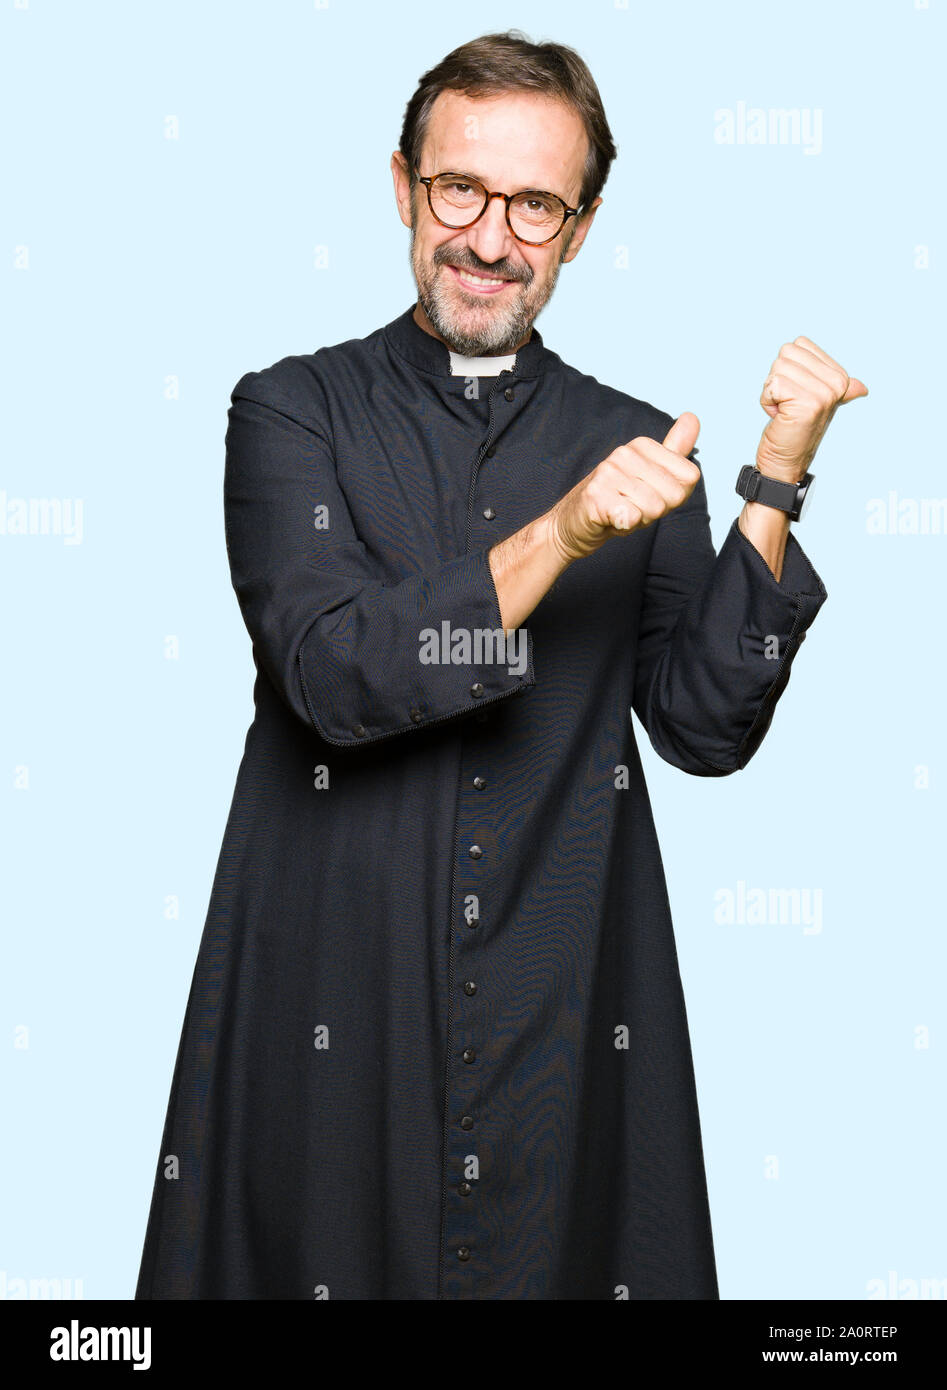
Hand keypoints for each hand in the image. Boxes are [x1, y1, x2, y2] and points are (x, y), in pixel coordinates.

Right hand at [549, 413, 701, 562]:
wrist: (573, 524)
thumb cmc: (615, 502)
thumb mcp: (651, 475)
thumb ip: (674, 450)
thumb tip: (692, 417)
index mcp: (643, 445)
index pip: (689, 478)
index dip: (673, 496)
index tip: (649, 495)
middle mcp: (625, 452)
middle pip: (674, 495)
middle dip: (657, 510)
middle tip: (632, 507)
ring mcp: (608, 472)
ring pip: (654, 508)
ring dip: (639, 520)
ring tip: (620, 512)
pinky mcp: (596, 495)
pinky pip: (632, 517)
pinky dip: (624, 526)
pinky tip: (610, 519)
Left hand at [756, 337, 867, 481]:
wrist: (786, 461)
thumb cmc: (796, 430)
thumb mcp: (816, 402)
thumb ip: (833, 385)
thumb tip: (861, 387)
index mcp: (839, 377)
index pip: (799, 345)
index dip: (788, 369)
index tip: (795, 394)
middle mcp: (836, 382)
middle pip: (786, 353)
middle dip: (778, 379)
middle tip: (788, 403)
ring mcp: (824, 393)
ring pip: (778, 368)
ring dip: (772, 391)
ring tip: (785, 410)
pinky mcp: (807, 403)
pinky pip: (772, 385)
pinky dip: (767, 401)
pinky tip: (780, 416)